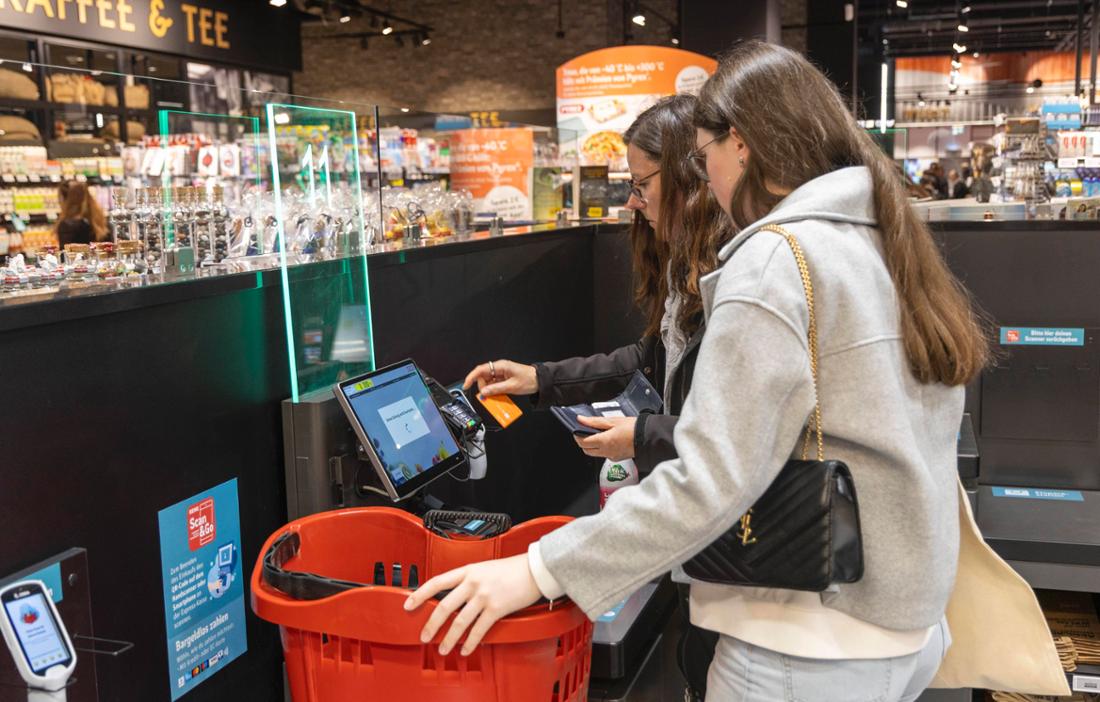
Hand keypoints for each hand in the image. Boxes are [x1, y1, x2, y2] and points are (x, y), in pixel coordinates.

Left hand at [403, 554, 541, 655]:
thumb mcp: (484, 568)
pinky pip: (478, 629)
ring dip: (449, 639)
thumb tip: (453, 597)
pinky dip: (470, 642)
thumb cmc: (512, 569)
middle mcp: (473, 582)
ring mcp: (484, 596)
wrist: (535, 570)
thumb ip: (468, 580)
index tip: (408, 604)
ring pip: (459, 621)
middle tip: (424, 636)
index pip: (437, 581)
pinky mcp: (497, 608)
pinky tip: (466, 649)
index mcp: (468, 570)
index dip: (419, 594)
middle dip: (431, 624)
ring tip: (443, 648)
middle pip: (444, 606)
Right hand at [463, 359, 537, 396]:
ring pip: (488, 382)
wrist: (540, 381)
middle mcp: (499, 368)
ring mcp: (501, 374)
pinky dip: (494, 391)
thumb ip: (496, 389)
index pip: (481, 370)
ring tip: (494, 397)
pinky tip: (498, 396)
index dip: (471, 377)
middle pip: (483, 377)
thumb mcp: (512, 386)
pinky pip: (494, 385)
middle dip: (483, 387)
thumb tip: (484, 392)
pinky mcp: (504, 379)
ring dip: (489, 391)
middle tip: (487, 396)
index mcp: (501, 366)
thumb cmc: (529, 379)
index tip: (466, 385)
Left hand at [574, 416, 636, 459]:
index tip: (577, 429)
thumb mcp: (612, 421)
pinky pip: (604, 454)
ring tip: (598, 434)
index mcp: (603, 441)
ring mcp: (611, 456)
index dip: (577, 436)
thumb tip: (581, 420)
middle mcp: (606, 452)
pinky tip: (608, 439)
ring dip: (592, 445)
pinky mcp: (617, 458)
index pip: (582, 442)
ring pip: (594, 453)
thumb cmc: (633, 428)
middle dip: (583, 441)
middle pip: (586, 450)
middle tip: (586, 432)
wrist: (648, 437)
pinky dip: (602, 448)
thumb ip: (594, 421)